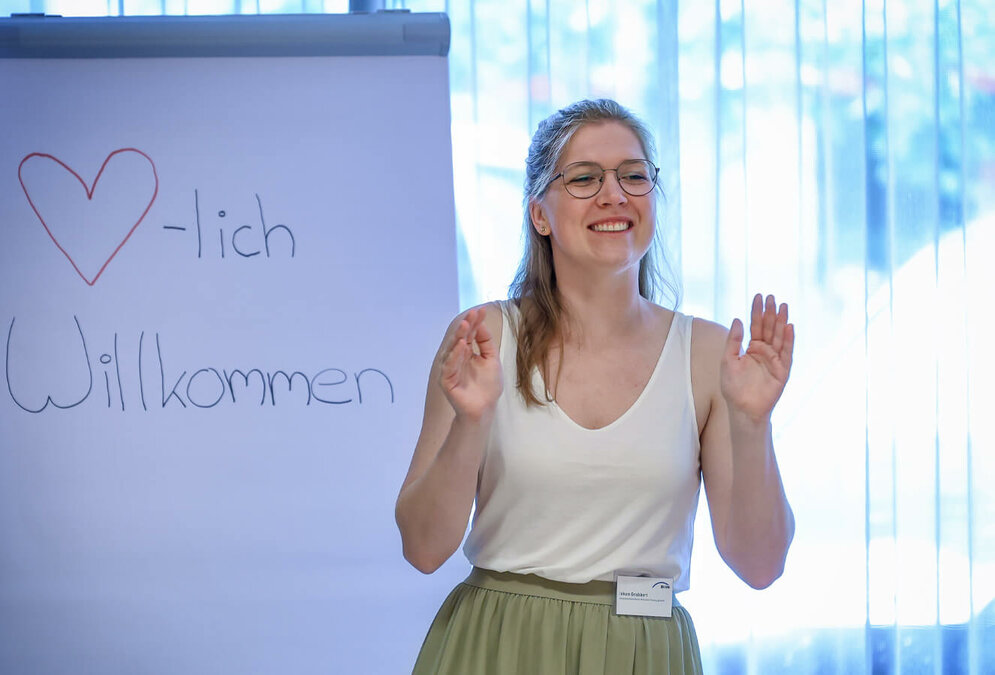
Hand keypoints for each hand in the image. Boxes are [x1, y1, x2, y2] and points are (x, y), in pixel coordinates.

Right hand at [440, 308, 502, 419]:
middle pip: (460, 338)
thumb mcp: (492, 360)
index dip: (475, 322)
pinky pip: (449, 366)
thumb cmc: (487, 387)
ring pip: (452, 349)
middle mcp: (457, 358)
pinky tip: (461, 346)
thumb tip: (481, 324)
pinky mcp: (447, 381)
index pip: (470, 334)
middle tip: (472, 314)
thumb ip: (486, 343)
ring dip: (458, 337)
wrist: (484, 409)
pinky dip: (455, 356)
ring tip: (465, 325)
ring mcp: (450, 369)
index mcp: (467, 352)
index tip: (481, 310)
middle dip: (466, 325)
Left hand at [721, 294, 794, 421]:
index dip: (757, 311)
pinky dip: (788, 340)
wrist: (743, 408)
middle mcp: (765, 352)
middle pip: (769, 328)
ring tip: (783, 306)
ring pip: (779, 337)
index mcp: (752, 348)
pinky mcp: (783, 370)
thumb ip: (733, 341)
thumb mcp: (728, 360)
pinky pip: (786, 353)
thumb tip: (737, 319)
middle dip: (770, 312)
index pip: (755, 325)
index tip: (758, 296)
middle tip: (772, 297)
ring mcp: (775, 360)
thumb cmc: (733, 387)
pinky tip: (789, 327)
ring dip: (781, 322)